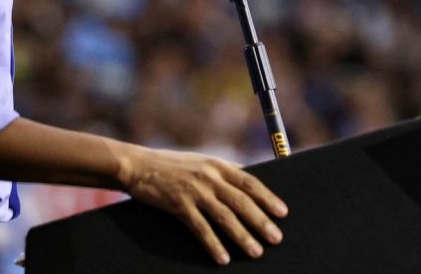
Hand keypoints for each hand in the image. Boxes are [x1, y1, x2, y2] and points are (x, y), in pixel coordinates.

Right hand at [118, 146, 287, 265]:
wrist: (139, 165)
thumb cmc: (172, 164)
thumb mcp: (202, 161)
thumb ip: (223, 170)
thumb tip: (249, 178)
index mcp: (218, 165)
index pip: (249, 182)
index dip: (268, 198)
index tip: (282, 213)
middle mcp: (210, 177)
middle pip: (242, 202)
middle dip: (261, 221)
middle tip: (276, 238)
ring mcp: (195, 191)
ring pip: (225, 217)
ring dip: (242, 237)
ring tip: (256, 252)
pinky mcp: (179, 205)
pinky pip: (201, 229)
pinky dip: (214, 245)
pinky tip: (223, 258)